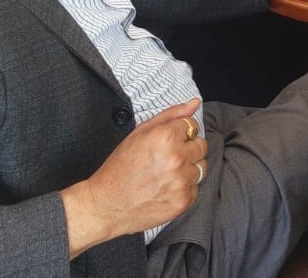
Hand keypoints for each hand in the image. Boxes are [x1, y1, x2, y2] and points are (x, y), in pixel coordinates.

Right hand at [61, 99, 206, 253]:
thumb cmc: (120, 167)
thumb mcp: (139, 133)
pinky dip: (183, 188)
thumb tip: (195, 102)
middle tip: (165, 158)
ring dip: (188, 168)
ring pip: (201, 166)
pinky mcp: (183, 201)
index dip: (179, 132)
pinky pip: (195, 187)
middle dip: (187, 148)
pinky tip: (164, 188)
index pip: (192, 124)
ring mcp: (181, 181)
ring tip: (164, 174)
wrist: (106, 205)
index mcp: (165, 137)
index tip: (166, 142)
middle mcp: (177, 158)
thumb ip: (171, 115)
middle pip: (201, 145)